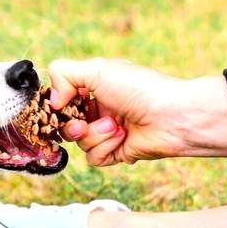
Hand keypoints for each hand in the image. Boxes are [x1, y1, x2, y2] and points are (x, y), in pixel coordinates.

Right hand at [47, 58, 226, 165]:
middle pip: (66, 123)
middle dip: (70, 125)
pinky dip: (105, 148)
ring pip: (80, 142)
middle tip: (80, 123)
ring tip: (115, 126)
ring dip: (94, 135)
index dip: (58, 104)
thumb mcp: (97, 70)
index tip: (59, 105)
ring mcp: (109, 131)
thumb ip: (65, 74)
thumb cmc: (140, 89)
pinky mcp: (118, 151)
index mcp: (97, 86)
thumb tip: (53, 99)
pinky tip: (122, 137)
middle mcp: (102, 107)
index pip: (64, 98)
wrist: (173, 117)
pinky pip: (94, 157)